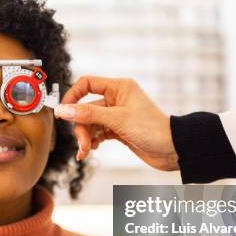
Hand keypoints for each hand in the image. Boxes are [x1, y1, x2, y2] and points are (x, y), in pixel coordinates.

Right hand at [54, 76, 178, 170]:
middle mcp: (117, 99)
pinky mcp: (118, 129)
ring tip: (86, 151)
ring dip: (85, 137)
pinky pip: (97, 132)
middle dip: (81, 127)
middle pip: (86, 108)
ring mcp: (117, 115)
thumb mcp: (117, 120)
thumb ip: (89, 114)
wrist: (173, 150)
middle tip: (82, 144)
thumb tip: (63, 109)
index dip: (73, 96)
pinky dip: (92, 141)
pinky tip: (91, 150)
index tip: (63, 112)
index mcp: (119, 87)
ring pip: (91, 123)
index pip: (87, 84)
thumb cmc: (152, 129)